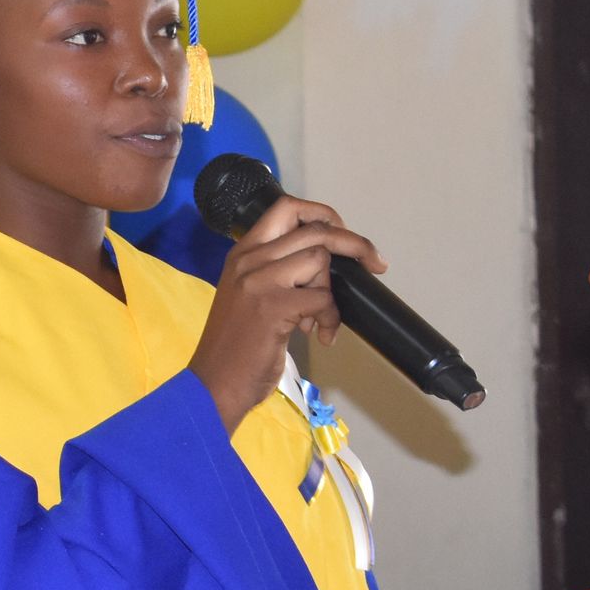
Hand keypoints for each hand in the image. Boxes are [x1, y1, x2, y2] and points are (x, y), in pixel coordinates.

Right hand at [188, 192, 385, 430]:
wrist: (215, 382)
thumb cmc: (234, 343)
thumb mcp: (247, 293)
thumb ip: (276, 271)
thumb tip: (323, 263)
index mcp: (242, 253)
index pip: (286, 208)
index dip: (322, 214)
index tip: (342, 232)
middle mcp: (248, 260)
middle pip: (315, 231)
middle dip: (355, 245)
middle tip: (375, 263)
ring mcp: (259, 281)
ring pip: (319, 260)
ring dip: (331, 292)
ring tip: (320, 319)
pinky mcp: (274, 306)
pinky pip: (322, 298)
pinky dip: (330, 318)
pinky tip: (320, 335)